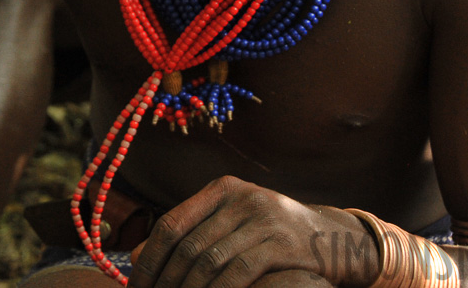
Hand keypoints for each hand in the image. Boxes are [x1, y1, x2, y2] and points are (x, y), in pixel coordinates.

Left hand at [129, 177, 326, 287]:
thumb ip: (191, 234)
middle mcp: (241, 198)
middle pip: (187, 246)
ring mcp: (263, 219)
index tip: (136, 286)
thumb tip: (135, 258)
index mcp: (221, 190)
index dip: (149, 259)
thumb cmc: (271, 233)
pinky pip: (239, 272)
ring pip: (210, 261)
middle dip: (165, 281)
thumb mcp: (232, 223)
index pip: (171, 224)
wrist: (332, 237)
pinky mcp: (282, 244)